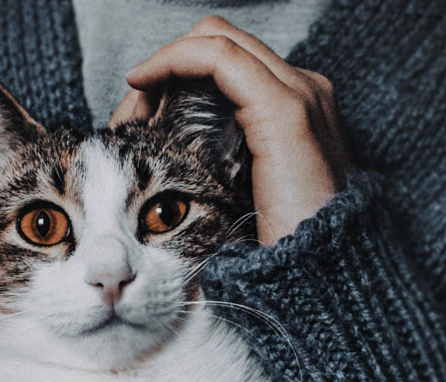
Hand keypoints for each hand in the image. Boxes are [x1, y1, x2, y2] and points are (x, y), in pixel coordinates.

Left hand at [111, 16, 349, 244]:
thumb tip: (171, 173)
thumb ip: (221, 172)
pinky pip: (217, 58)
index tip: (139, 116)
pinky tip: (142, 84)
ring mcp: (298, 94)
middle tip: (130, 107)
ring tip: (132, 100)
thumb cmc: (279, 251)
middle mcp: (303, 91)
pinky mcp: (284, 109)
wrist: (316, 277)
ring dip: (164, 64)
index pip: (229, 66)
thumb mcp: (243, 203)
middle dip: (169, 66)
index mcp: (296, 111)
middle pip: (221, 44)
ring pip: (216, 41)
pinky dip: (173, 62)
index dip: (180, 76)